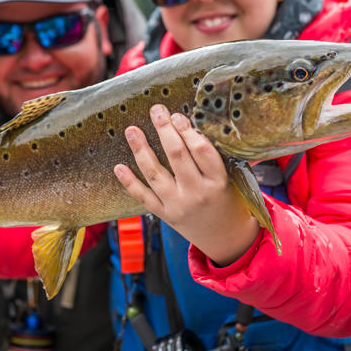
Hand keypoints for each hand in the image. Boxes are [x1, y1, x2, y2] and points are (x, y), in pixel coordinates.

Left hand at [114, 104, 258, 266]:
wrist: (226, 239)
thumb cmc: (229, 201)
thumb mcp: (231, 179)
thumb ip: (213, 157)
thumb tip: (192, 125)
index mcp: (218, 181)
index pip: (201, 150)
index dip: (188, 130)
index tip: (177, 115)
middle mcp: (197, 193)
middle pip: (177, 156)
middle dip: (164, 130)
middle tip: (156, 111)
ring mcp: (178, 205)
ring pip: (156, 174)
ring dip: (141, 150)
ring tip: (132, 130)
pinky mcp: (165, 215)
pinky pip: (144, 197)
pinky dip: (130, 183)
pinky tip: (119, 167)